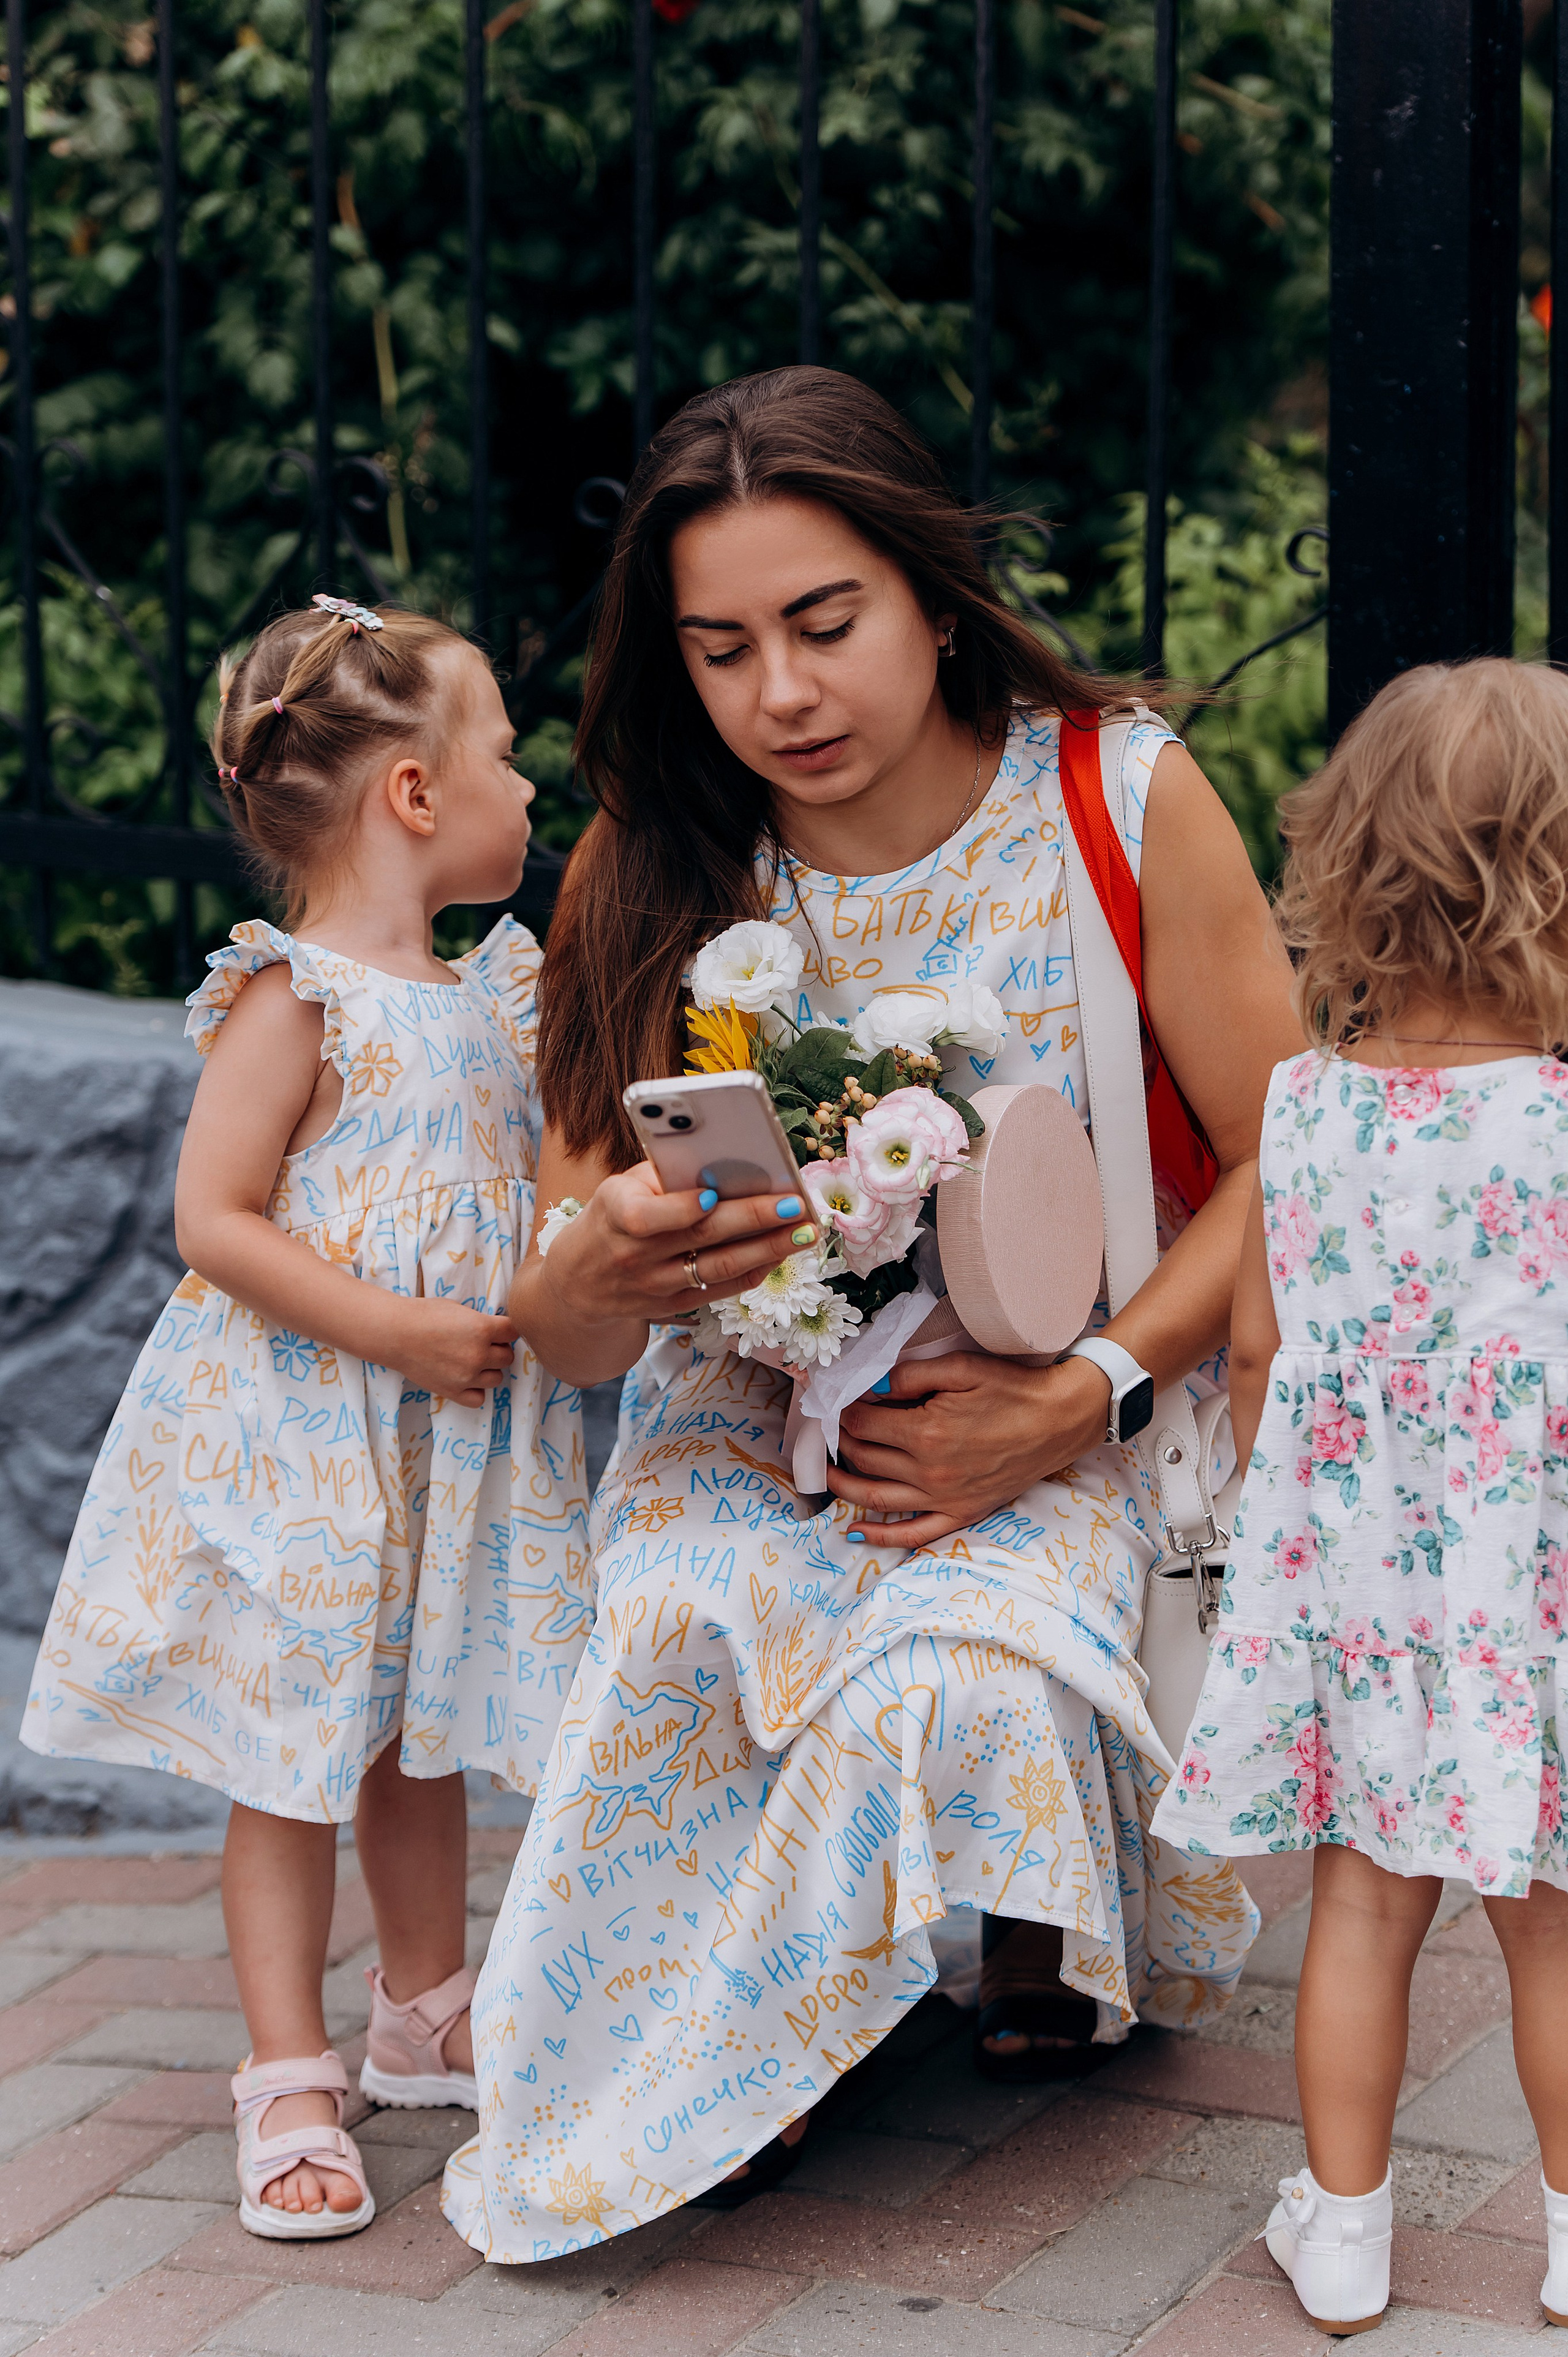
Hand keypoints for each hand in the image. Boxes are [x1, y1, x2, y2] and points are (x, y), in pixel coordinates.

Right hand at [385, 1296, 519, 1405]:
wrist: (395, 1334)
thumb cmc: (424, 1315)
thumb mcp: (459, 1309)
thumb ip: (481, 1322)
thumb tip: (497, 1331)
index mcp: (483, 1328)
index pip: (514, 1331)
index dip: (507, 1329)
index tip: (499, 1329)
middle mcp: (479, 1354)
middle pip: (508, 1357)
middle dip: (498, 1349)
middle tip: (483, 1344)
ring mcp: (467, 1375)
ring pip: (497, 1378)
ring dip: (489, 1370)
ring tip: (472, 1361)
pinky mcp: (453, 1391)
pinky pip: (479, 1398)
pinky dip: (476, 1389)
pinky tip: (466, 1378)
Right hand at [541, 1161, 818, 1326]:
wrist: (578, 1281)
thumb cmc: (610, 1217)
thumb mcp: (620, 1187)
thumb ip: (665, 1176)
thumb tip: (725, 1159)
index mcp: (617, 1214)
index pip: (649, 1216)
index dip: (682, 1208)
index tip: (715, 1195)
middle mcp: (636, 1253)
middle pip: (701, 1237)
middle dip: (754, 1220)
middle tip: (796, 1205)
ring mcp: (656, 1285)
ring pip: (719, 1267)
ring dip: (768, 1250)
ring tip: (805, 1232)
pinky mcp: (673, 1304)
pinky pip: (720, 1289)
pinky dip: (754, 1271)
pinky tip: (781, 1254)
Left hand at [829, 1352, 1111, 1547]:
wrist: (1061, 1420)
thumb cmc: (1014, 1389)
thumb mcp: (962, 1367)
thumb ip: (912, 1374)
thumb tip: (873, 1386)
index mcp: (927, 1431)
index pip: (864, 1422)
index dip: (843, 1409)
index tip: (835, 1400)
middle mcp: (930, 1471)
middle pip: (864, 1458)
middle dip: (839, 1442)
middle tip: (828, 1429)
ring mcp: (945, 1498)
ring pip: (876, 1497)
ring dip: (843, 1487)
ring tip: (825, 1474)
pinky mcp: (961, 1513)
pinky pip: (913, 1533)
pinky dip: (881, 1536)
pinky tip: (856, 1532)